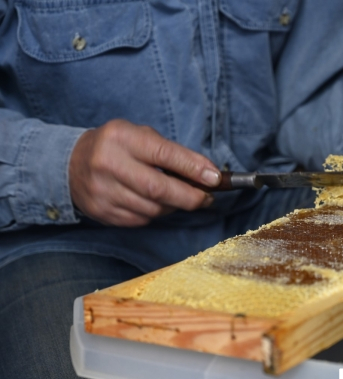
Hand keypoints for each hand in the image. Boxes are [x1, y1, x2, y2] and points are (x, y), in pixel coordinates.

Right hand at [69, 119, 220, 225]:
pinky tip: (154, 203)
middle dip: (190, 196)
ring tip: (177, 197)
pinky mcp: (101, 212)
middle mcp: (108, 163)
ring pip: (152, 208)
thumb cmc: (117, 147)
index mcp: (121, 137)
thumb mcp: (140, 136)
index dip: (193, 168)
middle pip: (159, 188)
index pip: (164, 154)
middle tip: (206, 198)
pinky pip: (140, 219)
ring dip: (173, 206)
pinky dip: (154, 214)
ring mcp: (102, 190)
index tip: (215, 178)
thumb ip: (171, 152)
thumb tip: (207, 174)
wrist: (70, 164)